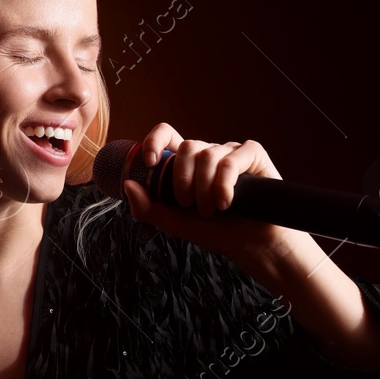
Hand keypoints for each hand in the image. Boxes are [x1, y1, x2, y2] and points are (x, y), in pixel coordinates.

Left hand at [120, 123, 297, 270]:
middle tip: (187, 204)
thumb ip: (147, 207)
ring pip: (208, 155)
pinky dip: (224, 185)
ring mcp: (230, 152)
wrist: (249, 243)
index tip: (148, 163)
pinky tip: (226, 203)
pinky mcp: (252, 154)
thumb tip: (127, 184)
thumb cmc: (213, 231)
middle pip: (188, 147)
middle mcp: (207, 153)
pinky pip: (231, 161)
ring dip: (204, 188)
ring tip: (210, 211)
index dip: (154, 141)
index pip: (166, 134)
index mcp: (186, 164)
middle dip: (183, 179)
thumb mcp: (173, 222)